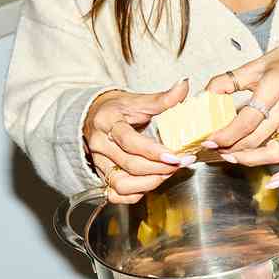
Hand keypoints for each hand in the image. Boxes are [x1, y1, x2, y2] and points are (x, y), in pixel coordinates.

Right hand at [83, 79, 195, 203]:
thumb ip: (163, 98)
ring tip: (167, 173)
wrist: (94, 116)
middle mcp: (100, 144)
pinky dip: (135, 194)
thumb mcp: (138, 100)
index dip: (154, 152)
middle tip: (180, 163)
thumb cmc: (118, 109)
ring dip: (149, 183)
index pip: (130, 141)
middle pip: (130, 165)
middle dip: (160, 168)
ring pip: (122, 184)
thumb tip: (184, 85)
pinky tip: (150, 182)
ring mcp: (98, 162)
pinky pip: (115, 194)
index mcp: (108, 122)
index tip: (175, 156)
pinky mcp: (101, 175)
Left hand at [203, 43, 278, 187]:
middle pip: (258, 137)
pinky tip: (273, 182)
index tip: (210, 141)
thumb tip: (204, 96)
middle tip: (217, 149)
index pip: (247, 119)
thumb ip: (228, 81)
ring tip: (235, 158)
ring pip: (277, 151)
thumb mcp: (256, 64)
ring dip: (253, 160)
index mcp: (275, 85)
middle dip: (233, 147)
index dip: (226, 134)